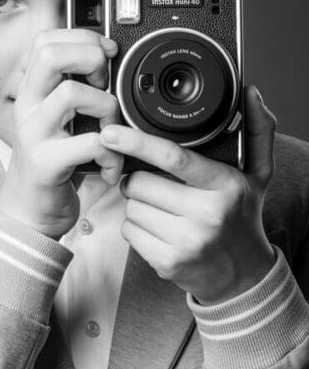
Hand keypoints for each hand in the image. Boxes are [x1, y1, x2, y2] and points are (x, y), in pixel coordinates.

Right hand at [0, 29, 122, 239]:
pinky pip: (91, 142)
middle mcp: (28, 106)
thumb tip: (107, 59)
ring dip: (106, 108)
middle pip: (50, 55)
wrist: (29, 212)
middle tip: (104, 83)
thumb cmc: (52, 164)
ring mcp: (34, 134)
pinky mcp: (46, 163)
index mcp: (32, 91)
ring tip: (110, 131)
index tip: (104, 54)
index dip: (81, 37)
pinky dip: (113, 155)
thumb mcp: (58, 119)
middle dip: (90, 58)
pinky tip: (111, 167)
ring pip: (73, 93)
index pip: (45, 40)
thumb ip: (72, 89)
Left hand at [100, 86, 276, 303]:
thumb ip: (257, 130)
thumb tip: (252, 93)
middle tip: (156, 183)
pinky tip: (158, 228)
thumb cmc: (242, 216)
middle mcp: (206, 214)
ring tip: (162, 208)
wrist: (242, 275)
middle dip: (138, 179)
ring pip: (131, 207)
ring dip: (138, 204)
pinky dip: (136, 227)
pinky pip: (129, 231)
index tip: (111, 131)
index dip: (137, 141)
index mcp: (224, 185)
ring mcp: (185, 241)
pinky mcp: (167, 262)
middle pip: (140, 182)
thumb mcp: (257, 173)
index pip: (173, 157)